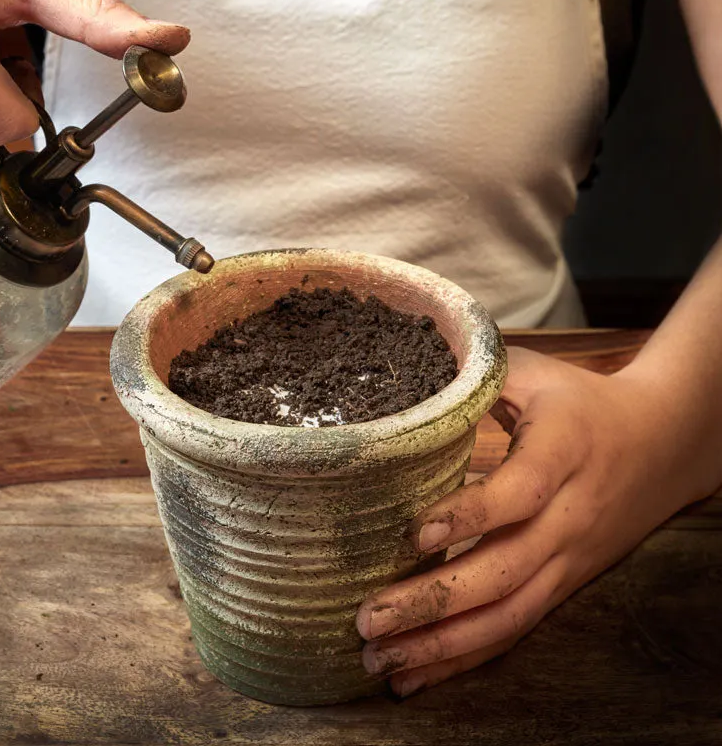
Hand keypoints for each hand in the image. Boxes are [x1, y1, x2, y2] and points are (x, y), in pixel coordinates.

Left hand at [354, 346, 701, 697]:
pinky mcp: (563, 585)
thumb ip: (475, 369)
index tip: (414, 531)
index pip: (519, 493)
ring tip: (379, 660)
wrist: (663, 444)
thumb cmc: (581, 400)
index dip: (470, 515)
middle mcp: (568, 517)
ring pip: (509, 616)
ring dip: (442, 645)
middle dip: (434, 601)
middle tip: (368, 617)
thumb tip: (405, 358)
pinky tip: (416, 672)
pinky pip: (515, 628)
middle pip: (505, 572)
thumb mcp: (534, 370)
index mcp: (562, 453)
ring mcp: (568, 560)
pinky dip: (465, 657)